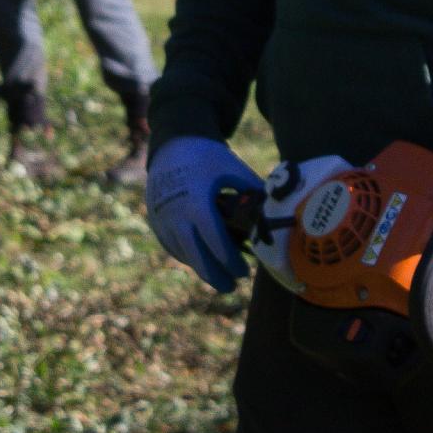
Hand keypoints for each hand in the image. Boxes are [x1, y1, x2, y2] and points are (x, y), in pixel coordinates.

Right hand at [146, 136, 258, 292]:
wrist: (172, 145)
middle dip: (215, 276)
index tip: (244, 272)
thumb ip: (252, 191)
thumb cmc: (207, 157)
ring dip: (202, 267)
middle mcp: (176, 214)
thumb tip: (276, 211)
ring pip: (183, 255)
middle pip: (196, 257)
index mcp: (197, 202)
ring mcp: (163, 220)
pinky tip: (204, 261)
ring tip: (221, 275)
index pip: (215, 243)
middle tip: (231, 287)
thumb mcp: (232, 168)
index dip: (230, 261)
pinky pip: (173, 247)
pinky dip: (189, 257)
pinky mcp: (156, 222)